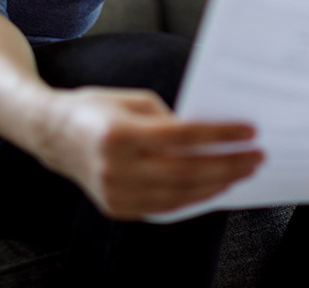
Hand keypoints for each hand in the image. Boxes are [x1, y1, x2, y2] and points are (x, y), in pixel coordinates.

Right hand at [35, 86, 263, 219]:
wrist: (52, 135)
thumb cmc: (97, 108)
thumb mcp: (135, 100)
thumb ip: (170, 120)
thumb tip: (209, 138)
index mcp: (119, 133)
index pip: (181, 137)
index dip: (219, 135)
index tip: (249, 131)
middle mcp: (115, 167)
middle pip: (185, 171)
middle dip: (227, 164)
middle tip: (256, 157)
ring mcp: (114, 192)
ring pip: (178, 194)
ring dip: (216, 184)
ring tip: (242, 172)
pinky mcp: (116, 207)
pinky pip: (164, 208)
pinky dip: (193, 198)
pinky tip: (214, 187)